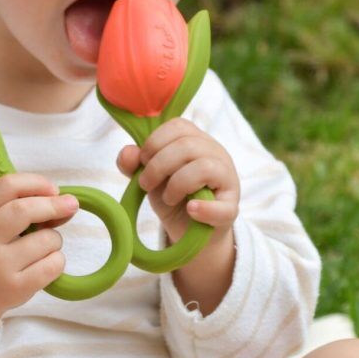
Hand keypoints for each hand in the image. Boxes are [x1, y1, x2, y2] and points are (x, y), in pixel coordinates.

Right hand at [0, 174, 78, 335]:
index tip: (53, 188)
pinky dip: (57, 260)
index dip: (35, 182)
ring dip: (54, 239)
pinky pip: (53, 264)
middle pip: (24, 210)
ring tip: (43, 247)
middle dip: (54, 205)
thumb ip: (18, 210)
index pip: (5, 187)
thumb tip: (64, 203)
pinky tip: (45, 264)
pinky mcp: (15, 288)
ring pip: (46, 239)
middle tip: (71, 204)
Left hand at [116, 118, 239, 246]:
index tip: (142, 161)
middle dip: (158, 165)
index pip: (179, 126)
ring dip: (178, 184)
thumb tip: (127, 152)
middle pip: (187, 145)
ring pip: (205, 167)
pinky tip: (190, 210)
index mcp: (197, 141)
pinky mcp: (231, 208)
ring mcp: (227, 179)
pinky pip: (223, 206)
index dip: (155, 142)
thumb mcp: (150, 179)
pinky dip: (204, 208)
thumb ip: (134, 165)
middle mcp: (216, 154)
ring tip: (168, 199)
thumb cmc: (173, 197)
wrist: (189, 232)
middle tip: (145, 185)